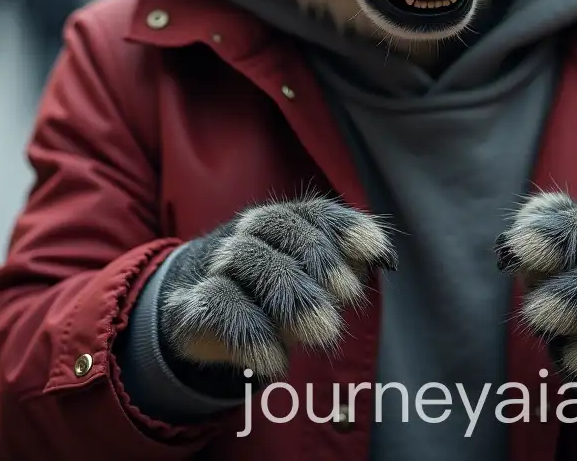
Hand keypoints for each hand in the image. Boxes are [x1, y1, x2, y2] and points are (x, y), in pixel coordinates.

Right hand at [158, 196, 395, 377]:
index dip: (347, 228)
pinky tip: (276, 362)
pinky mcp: (190, 301)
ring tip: (323, 334)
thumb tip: (385, 262)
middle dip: (320, 263)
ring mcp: (216, 263)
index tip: (378, 254)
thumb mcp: (311, 282)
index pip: (317, 214)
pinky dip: (250, 332)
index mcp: (285, 223)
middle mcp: (249, 232)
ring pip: (247, 258)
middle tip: (349, 298)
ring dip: (289, 295)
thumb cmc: (272, 290)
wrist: (198, 310)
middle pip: (282, 230)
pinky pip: (218, 303)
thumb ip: (347, 266)